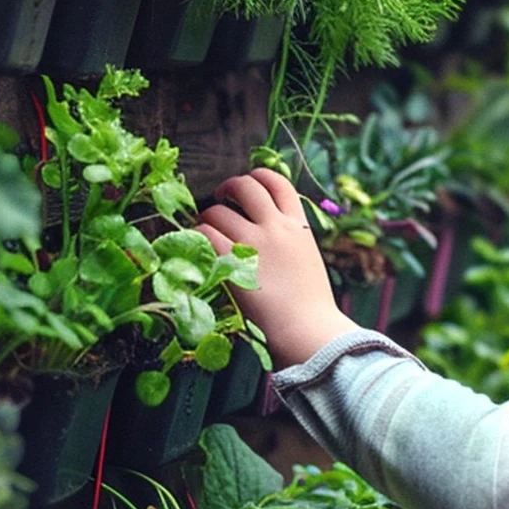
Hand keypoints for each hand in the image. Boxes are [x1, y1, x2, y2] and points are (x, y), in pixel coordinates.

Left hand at [198, 168, 356, 368]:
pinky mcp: (232, 263)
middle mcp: (276, 227)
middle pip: (245, 186)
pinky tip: (197, 248)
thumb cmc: (312, 308)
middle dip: (228, 188)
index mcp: (298, 226)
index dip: (258, 177)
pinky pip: (204, 235)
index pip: (278, 183)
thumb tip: (271, 237)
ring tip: (204, 231)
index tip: (247, 186)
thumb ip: (291, 242)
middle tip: (219, 200)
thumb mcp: (308, 261)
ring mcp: (253, 243)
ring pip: (217, 211)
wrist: (309, 331)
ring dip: (206, 218)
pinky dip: (196, 237)